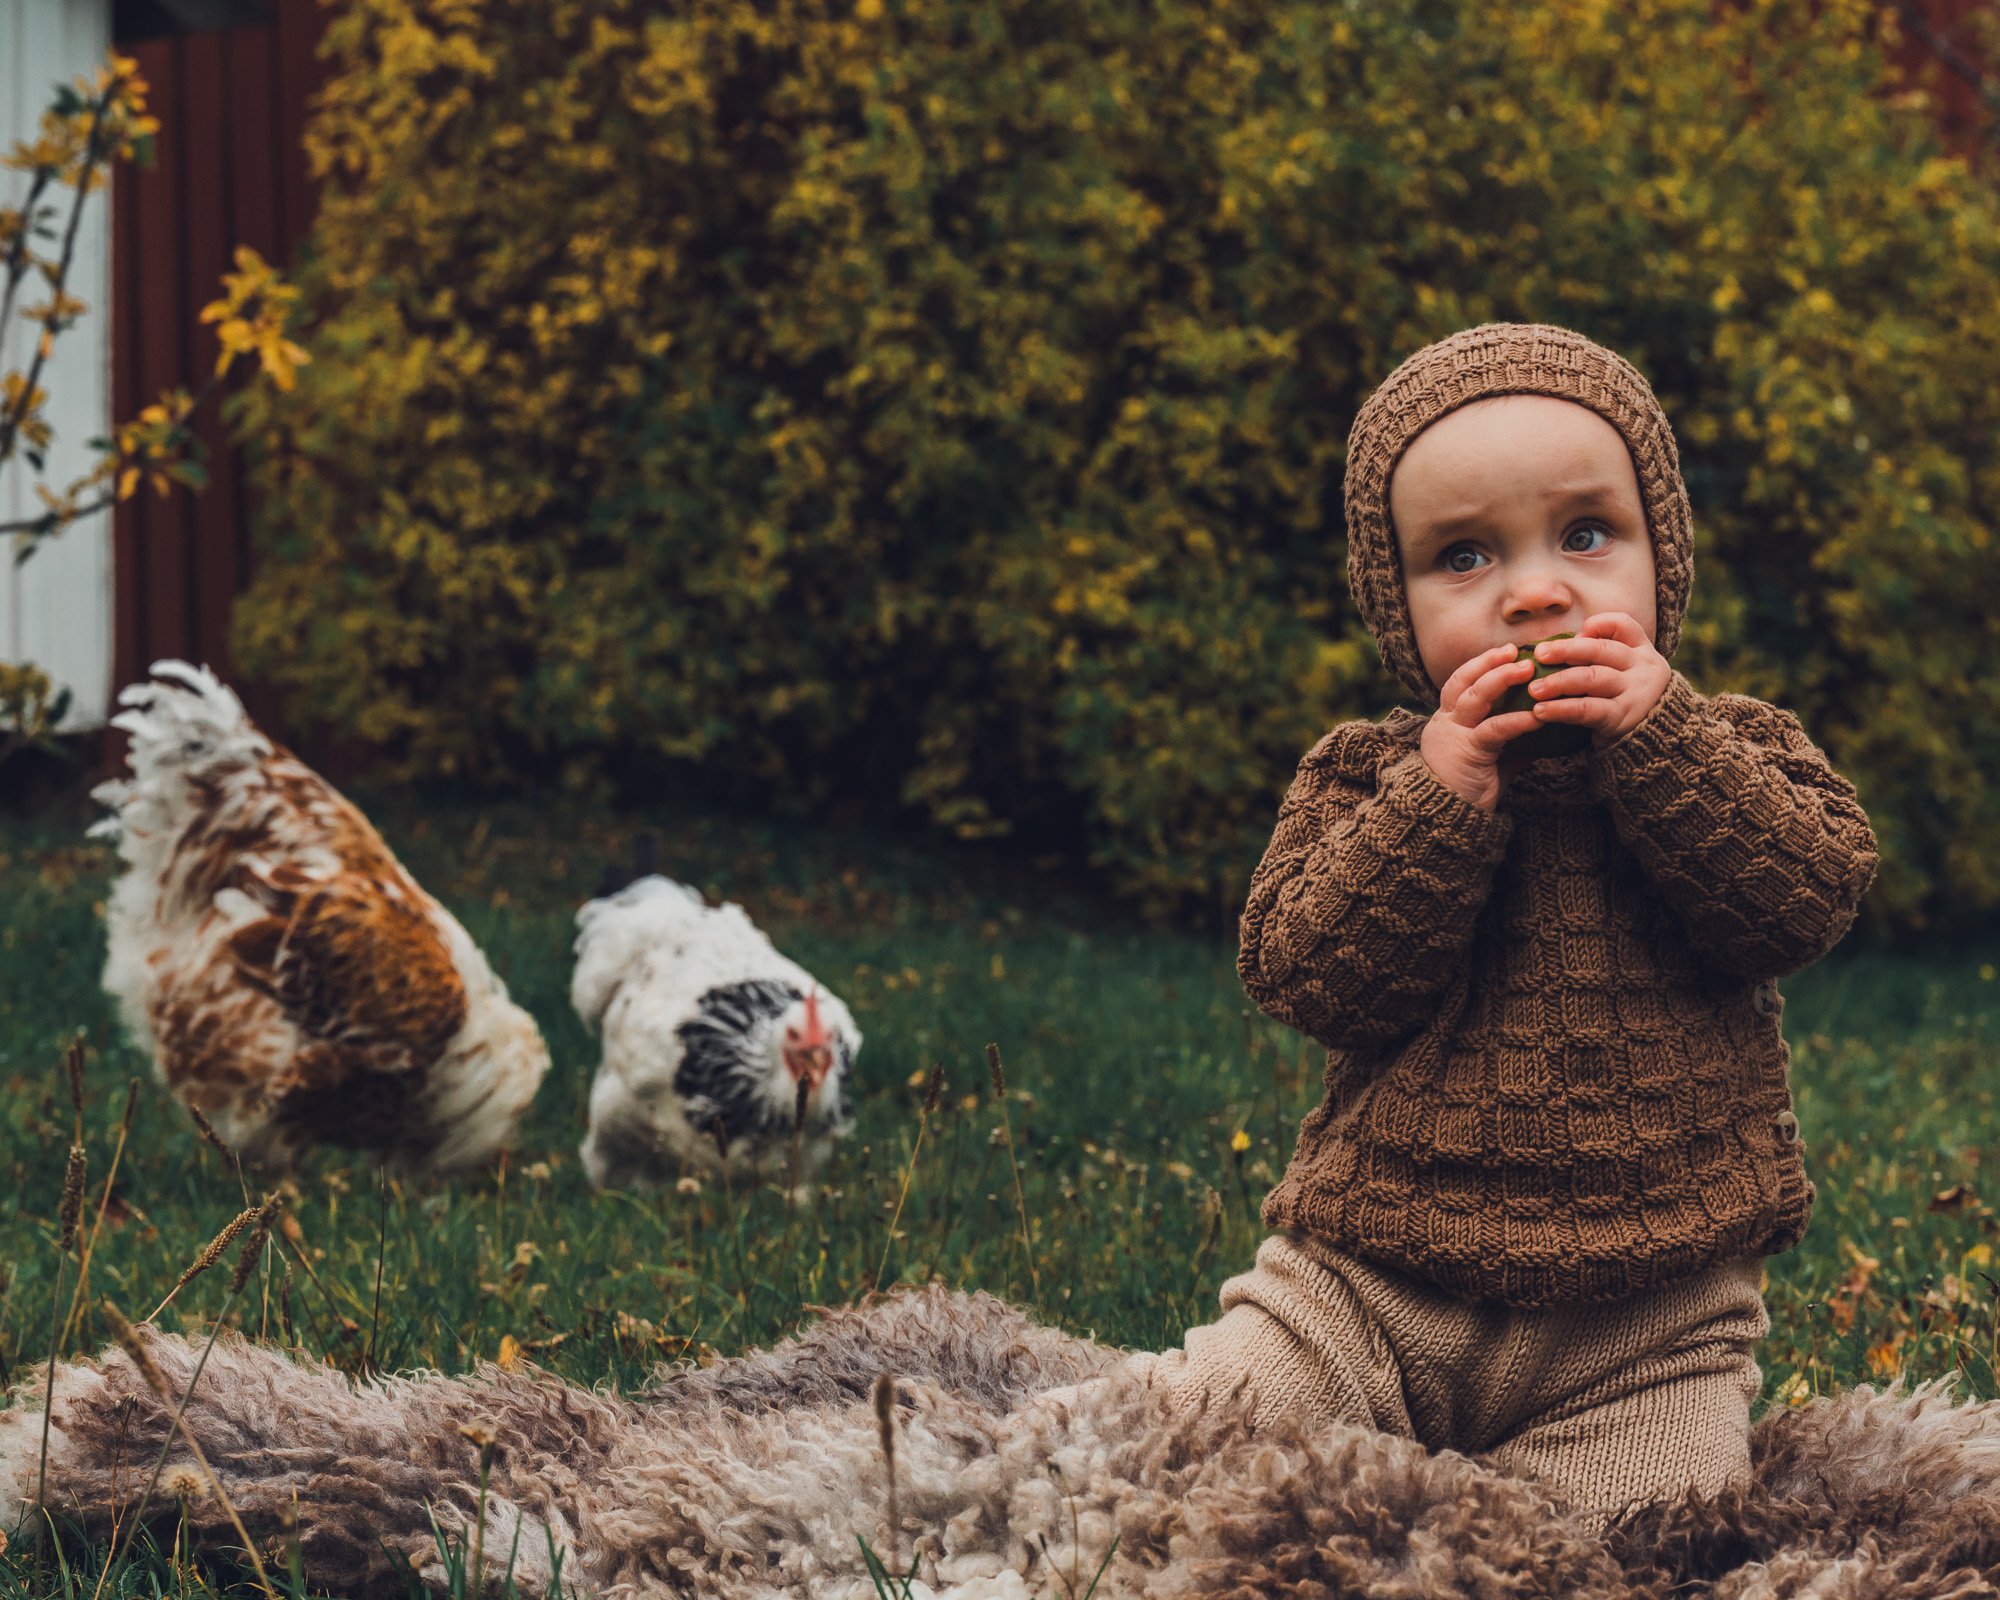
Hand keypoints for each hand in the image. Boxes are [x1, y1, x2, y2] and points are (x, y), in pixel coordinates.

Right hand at [1420, 645, 1543, 812]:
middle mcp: (1445, 722)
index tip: (1507, 652)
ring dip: (1501, 678)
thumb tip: (1542, 727)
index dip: (1481, 665)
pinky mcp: (1467, 752)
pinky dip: (1518, 720)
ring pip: (1474, 697)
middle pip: (1463, 681)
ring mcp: (1453, 735)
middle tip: (1516, 650)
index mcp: (1447, 721)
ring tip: (1527, 667)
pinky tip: (1539, 715)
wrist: (1445, 821)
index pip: (1460, 682)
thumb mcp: (1492, 760)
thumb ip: (1512, 742)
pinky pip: (1495, 729)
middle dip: (1489, 662)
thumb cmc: (1467, 791)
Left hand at [1522, 612, 1670, 751]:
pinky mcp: (1621, 718)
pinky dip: (1561, 709)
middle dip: (1566, 650)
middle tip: (1539, 654)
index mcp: (1641, 651)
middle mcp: (1642, 668)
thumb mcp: (1621, 672)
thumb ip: (1600, 653)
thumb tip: (1573, 638)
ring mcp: (1634, 693)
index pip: (1624, 625)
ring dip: (1558, 682)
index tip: (1580, 631)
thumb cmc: (1623, 698)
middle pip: (1602, 650)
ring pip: (1592, 678)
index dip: (1600, 624)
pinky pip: (1587, 709)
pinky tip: (1541, 711)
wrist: (1649, 739)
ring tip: (1534, 689)